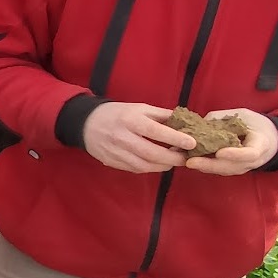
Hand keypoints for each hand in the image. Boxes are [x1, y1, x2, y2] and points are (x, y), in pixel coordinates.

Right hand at [81, 102, 195, 173]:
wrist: (86, 123)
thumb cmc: (117, 113)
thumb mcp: (139, 108)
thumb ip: (161, 115)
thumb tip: (184, 122)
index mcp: (131, 120)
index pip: (156, 131)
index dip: (175, 138)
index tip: (192, 143)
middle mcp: (123, 137)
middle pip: (151, 153)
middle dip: (172, 158)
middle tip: (185, 158)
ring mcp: (116, 152)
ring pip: (144, 165)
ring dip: (163, 166)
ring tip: (173, 162)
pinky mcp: (112, 162)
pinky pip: (135, 169)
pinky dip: (150, 168)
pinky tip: (158, 164)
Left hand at [183, 108, 277, 175]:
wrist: (267, 138)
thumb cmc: (255, 124)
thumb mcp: (244, 115)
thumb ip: (225, 118)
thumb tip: (203, 122)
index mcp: (260, 145)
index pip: (249, 154)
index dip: (235, 155)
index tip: (220, 152)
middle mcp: (251, 161)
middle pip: (231, 167)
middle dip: (210, 165)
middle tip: (191, 161)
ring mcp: (242, 167)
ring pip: (222, 170)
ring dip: (203, 167)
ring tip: (185, 161)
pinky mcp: (232, 169)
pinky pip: (218, 169)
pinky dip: (204, 165)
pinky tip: (189, 160)